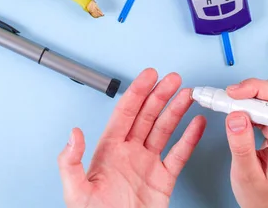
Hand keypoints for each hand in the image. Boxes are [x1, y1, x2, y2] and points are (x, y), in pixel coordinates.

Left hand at [58, 68, 206, 207]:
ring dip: (176, 111)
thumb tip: (73, 134)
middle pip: (147, 116)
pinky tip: (197, 123)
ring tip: (188, 94)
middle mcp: (130, 153)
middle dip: (161, 95)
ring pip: (164, 130)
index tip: (148, 76)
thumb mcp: (75, 192)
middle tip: (173, 79)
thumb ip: (71, 162)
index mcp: (109, 151)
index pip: (125, 114)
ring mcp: (148, 164)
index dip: (138, 92)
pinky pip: (180, 154)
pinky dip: (190, 138)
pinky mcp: (164, 179)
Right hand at [225, 77, 267, 207]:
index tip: (231, 94)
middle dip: (252, 88)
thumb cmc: (263, 198)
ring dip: (250, 94)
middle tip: (227, 98)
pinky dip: (250, 102)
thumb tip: (235, 115)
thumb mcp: (247, 175)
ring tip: (229, 105)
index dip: (255, 89)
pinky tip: (237, 112)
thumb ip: (241, 145)